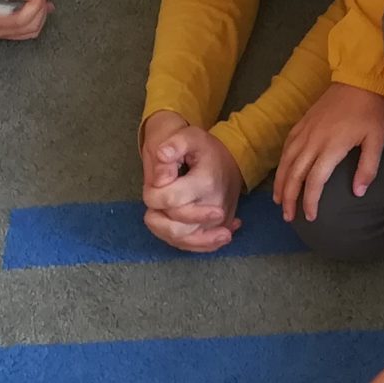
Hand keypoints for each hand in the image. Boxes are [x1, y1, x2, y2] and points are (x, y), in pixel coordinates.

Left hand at [140, 112, 242, 252]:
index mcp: (205, 183)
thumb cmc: (205, 149)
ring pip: (184, 241)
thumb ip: (174, 144)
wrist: (230, 161)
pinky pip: (196, 246)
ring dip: (164, 229)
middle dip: (159, 214)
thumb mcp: (189, 135)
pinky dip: (180, 241)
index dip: (153, 194)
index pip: (169, 200)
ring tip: (159, 213)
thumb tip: (162, 156)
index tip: (157, 182)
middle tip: (159, 197)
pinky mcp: (218, 230)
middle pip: (176, 228)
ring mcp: (218, 223)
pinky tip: (174, 229)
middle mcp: (215, 207)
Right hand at [274, 84, 383, 224]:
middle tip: (288, 216)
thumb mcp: (377, 140)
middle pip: (294, 174)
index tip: (310, 217)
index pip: (315, 182)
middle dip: (289, 198)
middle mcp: (312, 140)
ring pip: (286, 161)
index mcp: (331, 147)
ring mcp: (305, 130)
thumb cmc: (372, 111)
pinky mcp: (303, 122)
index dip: (310, 201)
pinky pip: (287, 146)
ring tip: (278, 200)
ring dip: (280, 182)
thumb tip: (358, 193)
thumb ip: (368, 168)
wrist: (360, 78)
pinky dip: (281, 162)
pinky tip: (282, 171)